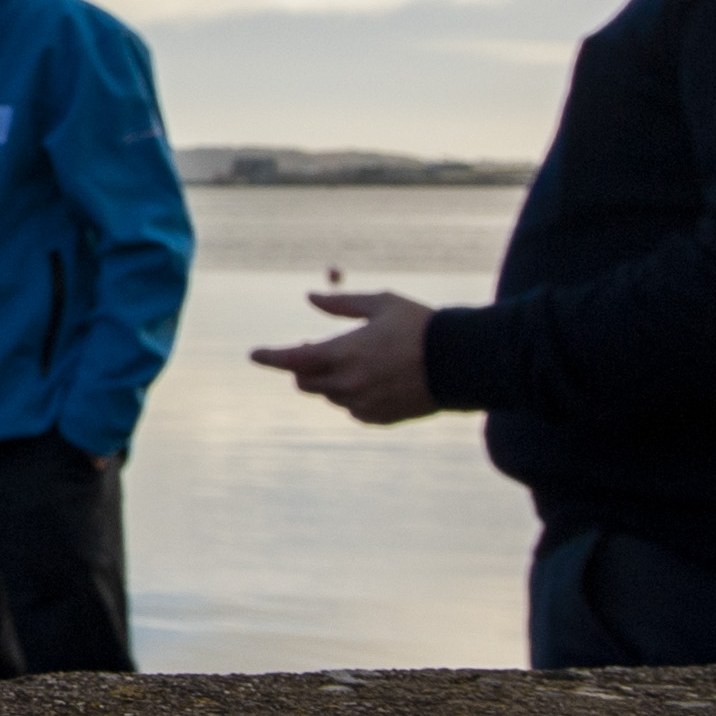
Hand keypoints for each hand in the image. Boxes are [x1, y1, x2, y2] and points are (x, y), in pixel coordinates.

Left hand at [249, 290, 441, 424]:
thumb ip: (341, 304)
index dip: (269, 357)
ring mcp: (365, 404)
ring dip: (328, 381)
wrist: (462, 363)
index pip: (292, 360)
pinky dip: (351, 396)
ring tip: (347, 361)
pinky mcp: (381, 417)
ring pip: (330, 396)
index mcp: (345, 353)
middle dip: (302, 368)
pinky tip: (366, 381)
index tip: (254, 355)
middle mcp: (349, 383)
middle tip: (309, 350)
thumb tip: (310, 297)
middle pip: (305, 383)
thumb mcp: (381, 304)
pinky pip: (353, 410)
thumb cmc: (421, 326)